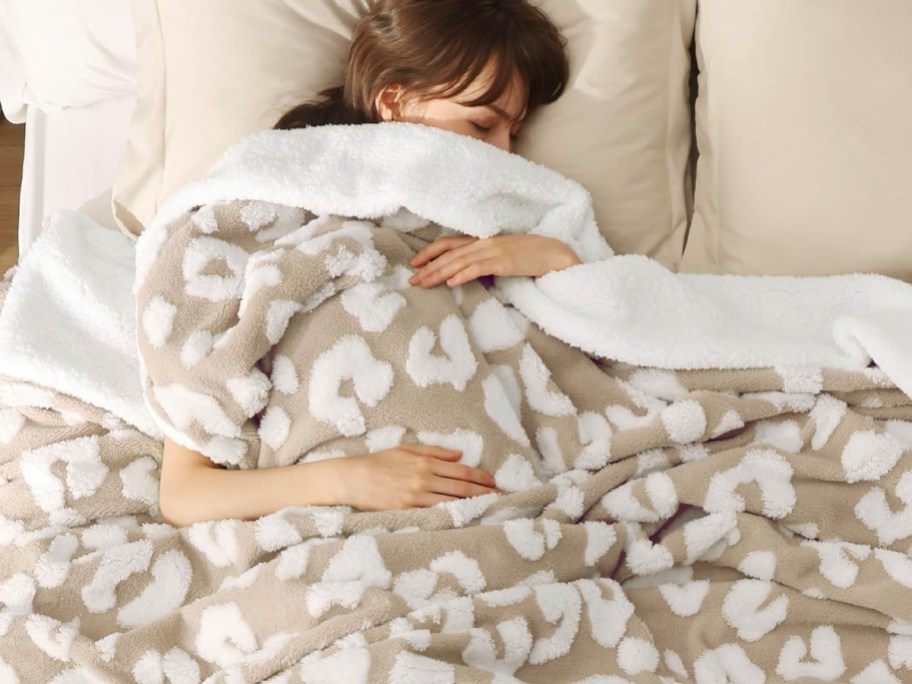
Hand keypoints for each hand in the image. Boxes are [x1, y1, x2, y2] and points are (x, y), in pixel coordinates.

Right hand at [338, 444, 498, 510]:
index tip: (493, 482)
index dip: (479, 477)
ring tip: (488, 508)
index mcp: (425, 462)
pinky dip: (451, 513)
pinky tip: (464, 516)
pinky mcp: (408, 509)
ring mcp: (416, 495)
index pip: (460, 470)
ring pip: (451, 500)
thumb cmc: (379, 462)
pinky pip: (435, 512)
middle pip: (461, 486)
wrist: (354, 478)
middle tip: (500, 497)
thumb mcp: (406, 449)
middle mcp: (424, 478)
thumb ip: (433, 451)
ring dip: (472, 504)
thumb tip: (457, 455)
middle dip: (482, 492)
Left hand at [409, 235, 581, 287]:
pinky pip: (479, 268)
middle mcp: (484, 243)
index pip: (449, 243)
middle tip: (412, 280)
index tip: (414, 264)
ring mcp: (494, 251)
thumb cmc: (528, 258)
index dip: (430, 252)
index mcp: (482, 241)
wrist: (553, 253)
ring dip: (439, 273)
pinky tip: (451, 283)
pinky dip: (463, 275)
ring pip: (459, 261)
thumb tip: (463, 275)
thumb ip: (483, 262)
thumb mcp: (501, 257)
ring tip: (424, 283)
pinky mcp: (504, 262)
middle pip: (449, 254)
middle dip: (428, 267)